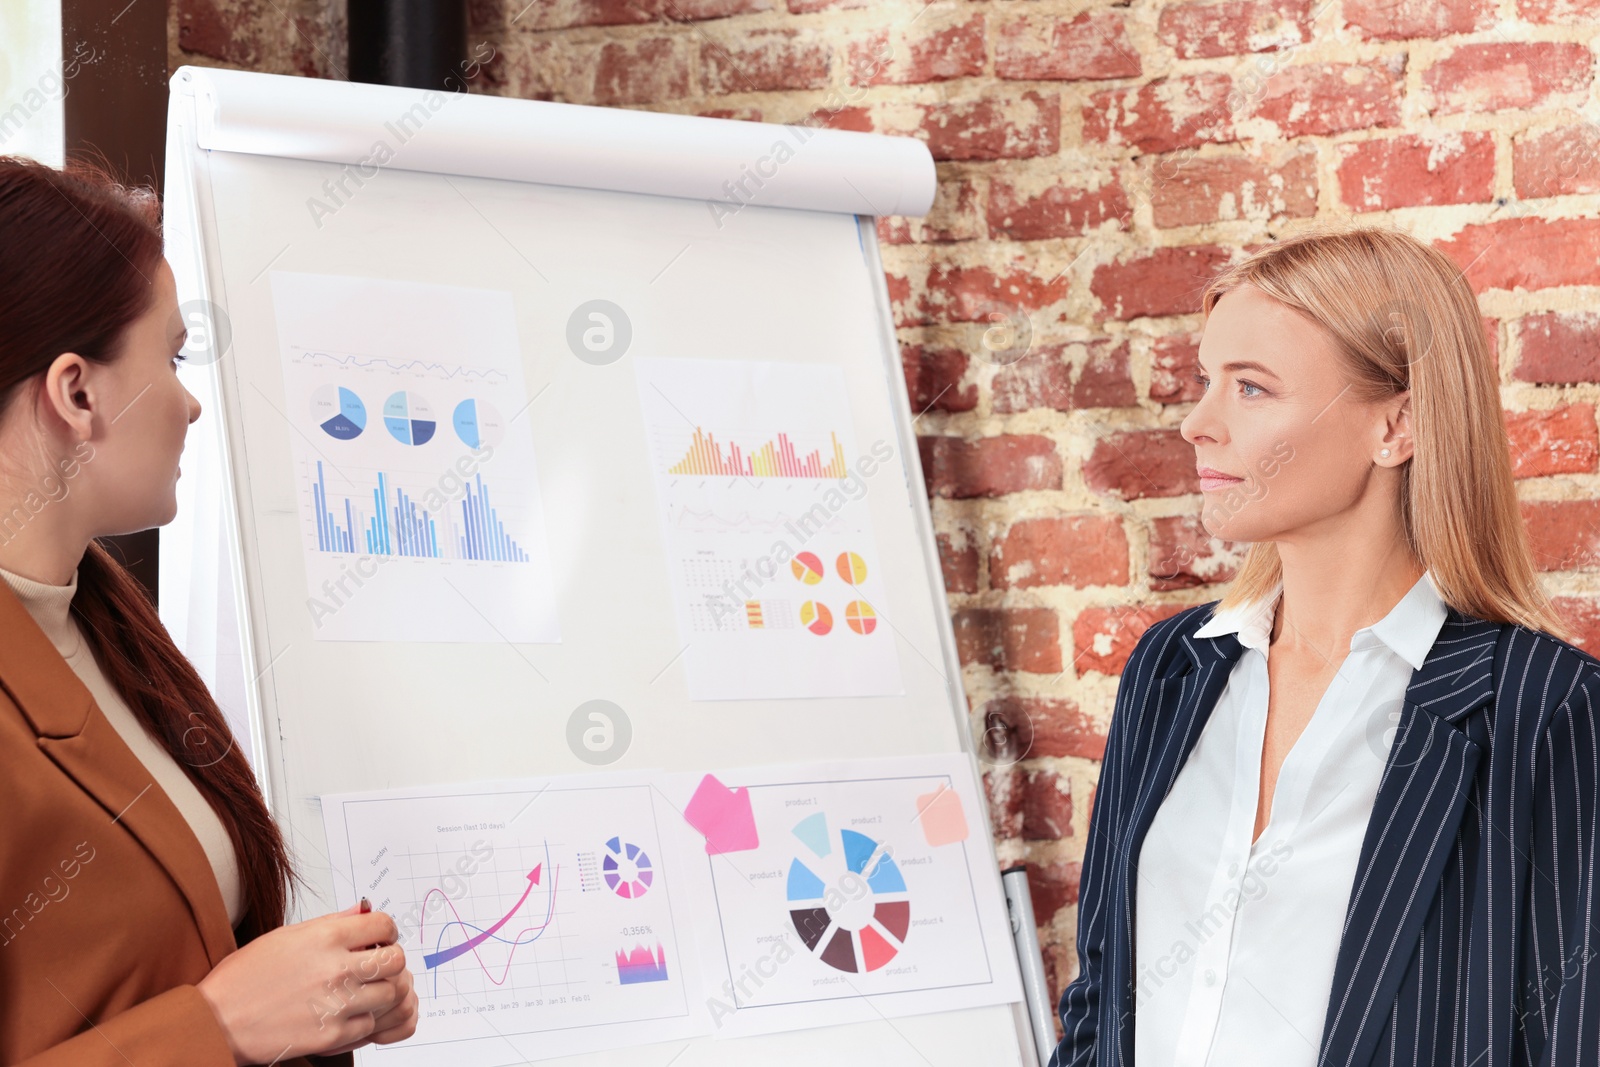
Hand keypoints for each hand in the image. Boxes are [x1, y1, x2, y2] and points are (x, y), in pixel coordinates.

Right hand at [197, 902, 417, 1064]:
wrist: (217, 1022)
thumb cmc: (244, 978)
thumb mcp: (285, 936)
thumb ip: (331, 923)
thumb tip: (362, 911)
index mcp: (324, 938)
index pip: (383, 924)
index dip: (386, 930)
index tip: (381, 937)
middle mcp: (335, 968)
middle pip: (395, 960)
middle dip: (391, 960)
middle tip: (377, 964)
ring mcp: (336, 1003)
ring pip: (389, 993)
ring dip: (380, 991)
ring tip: (362, 990)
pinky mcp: (332, 1035)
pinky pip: (370, 1024)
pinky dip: (363, 1018)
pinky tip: (345, 1013)